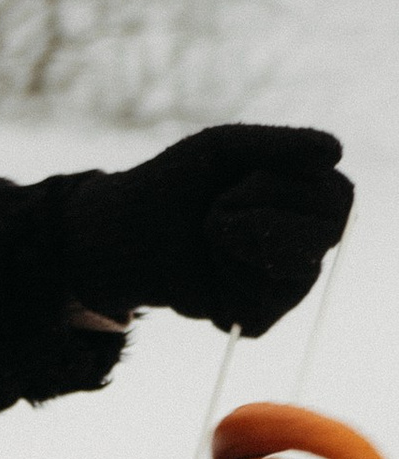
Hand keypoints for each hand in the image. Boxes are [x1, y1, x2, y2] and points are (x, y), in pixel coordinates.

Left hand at [65, 123, 350, 337]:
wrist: (120, 234)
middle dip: (262, 219)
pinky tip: (207, 273)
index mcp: (307, 193)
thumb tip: (335, 150)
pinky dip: (227, 284)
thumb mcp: (222, 149)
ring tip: (209, 239)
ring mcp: (284, 281)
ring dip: (239, 248)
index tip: (236, 184)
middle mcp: (307, 237)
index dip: (287, 191)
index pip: (339, 198)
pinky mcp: (256, 314)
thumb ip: (279, 144)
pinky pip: (262, 308)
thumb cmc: (174, 183)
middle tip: (214, 214)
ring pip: (297, 272)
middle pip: (326, 235)